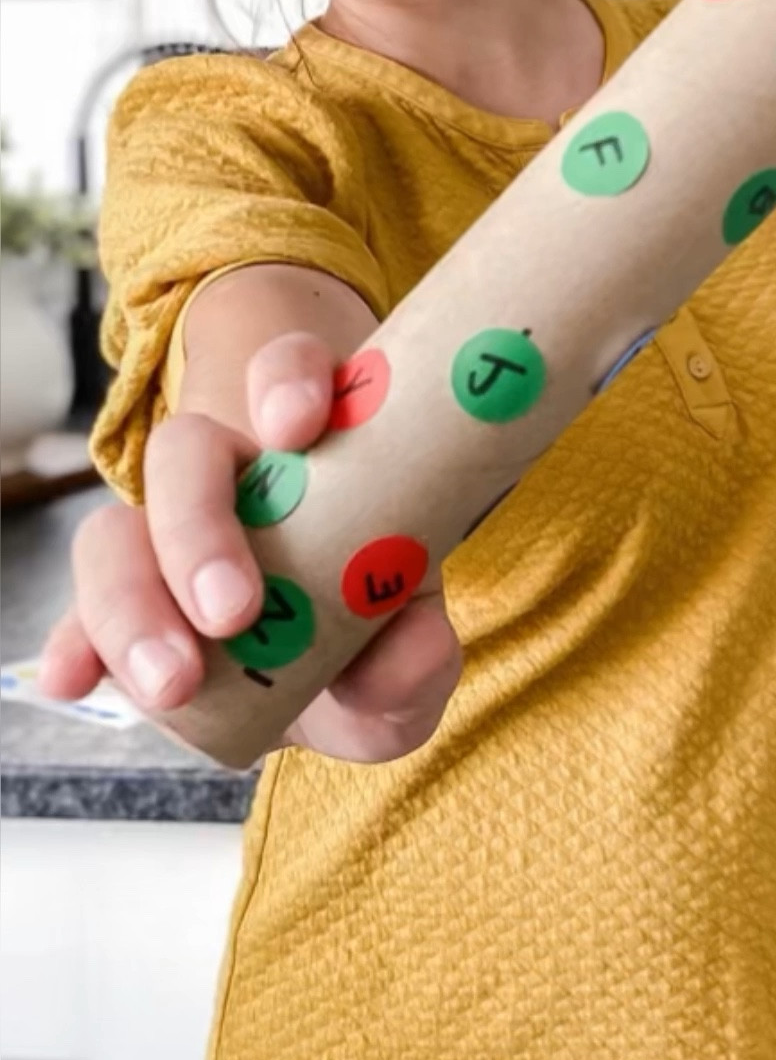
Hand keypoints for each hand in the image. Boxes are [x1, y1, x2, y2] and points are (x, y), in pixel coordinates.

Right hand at [37, 332, 463, 763]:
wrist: (327, 688)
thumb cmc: (373, 639)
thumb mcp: (408, 652)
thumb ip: (416, 658)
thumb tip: (408, 650)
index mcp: (310, 454)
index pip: (289, 371)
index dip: (287, 381)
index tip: (295, 425)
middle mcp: (228, 481)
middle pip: (185, 453)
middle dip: (197, 525)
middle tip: (234, 611)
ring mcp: (161, 544)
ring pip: (115, 534)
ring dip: (132, 603)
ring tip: (173, 682)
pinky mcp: (120, 611)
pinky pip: (79, 617)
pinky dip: (75, 646)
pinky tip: (77, 680)